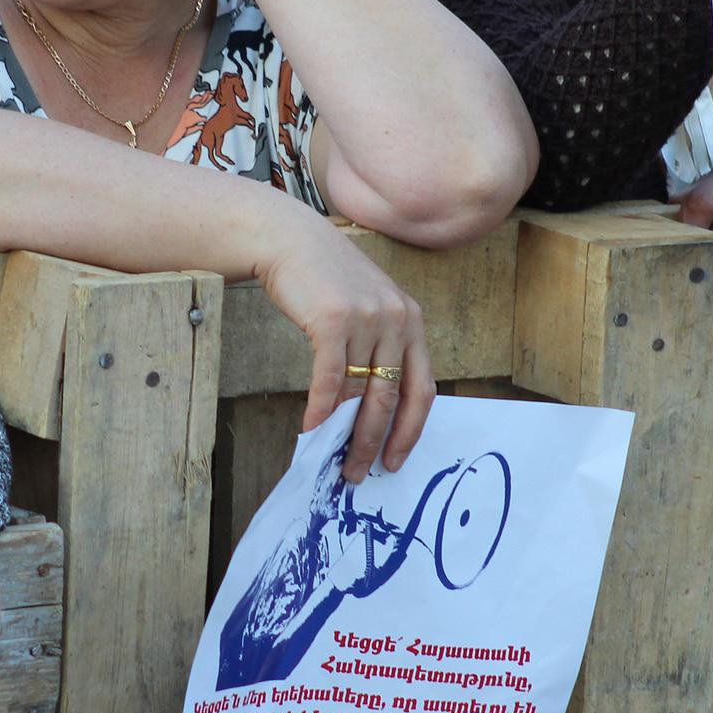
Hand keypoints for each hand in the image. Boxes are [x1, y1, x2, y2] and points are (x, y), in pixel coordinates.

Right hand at [256, 210, 435, 482]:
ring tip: (333, 460)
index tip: (395, 459)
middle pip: (391, 398)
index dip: (410, 430)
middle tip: (359, 473)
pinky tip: (311, 430)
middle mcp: (397, 320)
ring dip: (345, 434)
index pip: (423, 388)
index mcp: (411, 321)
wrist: (290, 240)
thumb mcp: (368, 307)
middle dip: (374, 442)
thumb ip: (379, 348)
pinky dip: (321, 411)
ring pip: (359, 393)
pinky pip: (330, 379)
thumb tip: (369, 410)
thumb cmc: (325, 278)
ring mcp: (367, 319)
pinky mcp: (334, 320)